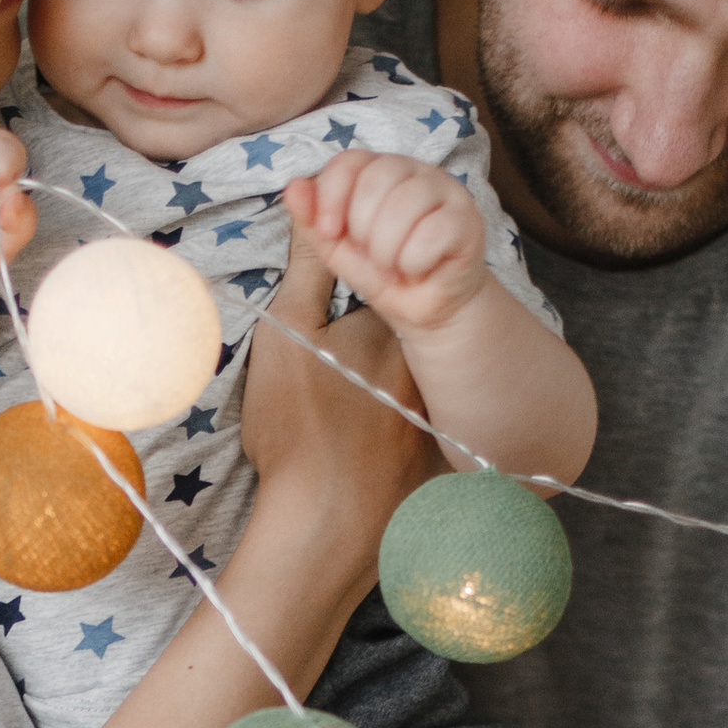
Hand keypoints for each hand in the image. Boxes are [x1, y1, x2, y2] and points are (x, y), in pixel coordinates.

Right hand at [235, 225, 430, 544]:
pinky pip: (418, 434)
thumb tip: (314, 200)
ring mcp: (436, 417)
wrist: (320, 527)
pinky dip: (392, 438)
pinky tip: (361, 456)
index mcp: (395, 327)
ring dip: (378, 394)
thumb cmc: (299, 427)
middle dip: (364, 350)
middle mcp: (428, 366)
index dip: (343, 303)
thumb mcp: (290, 332)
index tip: (318, 338)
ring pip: (407, 387)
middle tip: (325, 387)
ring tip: (339, 423)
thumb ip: (310, 265)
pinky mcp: (437, 463)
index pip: (380, 286)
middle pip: (395, 339)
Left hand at [286, 149, 487, 335]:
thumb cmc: (385, 273)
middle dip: (363, 229)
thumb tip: (292, 187)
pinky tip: (420, 269)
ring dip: (389, 249)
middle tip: (373, 256)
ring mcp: (447, 190)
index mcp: (381, 170)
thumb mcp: (338, 250)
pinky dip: (415, 262)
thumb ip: (313, 220)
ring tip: (395, 265)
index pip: (350, 160)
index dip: (332, 195)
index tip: (328, 231)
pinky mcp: (468, 218)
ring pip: (406, 203)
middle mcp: (416, 170)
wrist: (428, 309)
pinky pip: (432, 233)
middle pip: (377, 178)